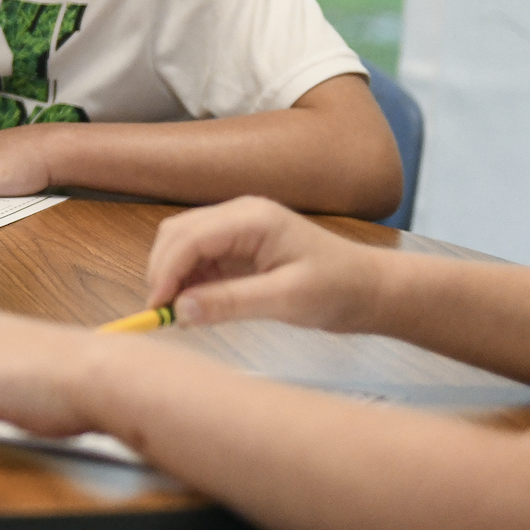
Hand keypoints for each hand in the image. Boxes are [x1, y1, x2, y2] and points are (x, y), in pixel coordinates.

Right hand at [144, 196, 388, 329]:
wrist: (372, 289)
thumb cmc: (338, 290)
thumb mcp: (286, 300)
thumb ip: (230, 303)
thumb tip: (179, 311)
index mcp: (252, 219)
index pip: (190, 237)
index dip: (166, 271)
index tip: (157, 309)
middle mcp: (239, 214)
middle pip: (178, 234)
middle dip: (163, 271)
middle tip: (161, 314)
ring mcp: (239, 227)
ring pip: (184, 243)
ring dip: (173, 275)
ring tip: (176, 313)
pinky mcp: (240, 245)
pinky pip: (201, 257)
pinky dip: (189, 279)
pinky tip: (194, 305)